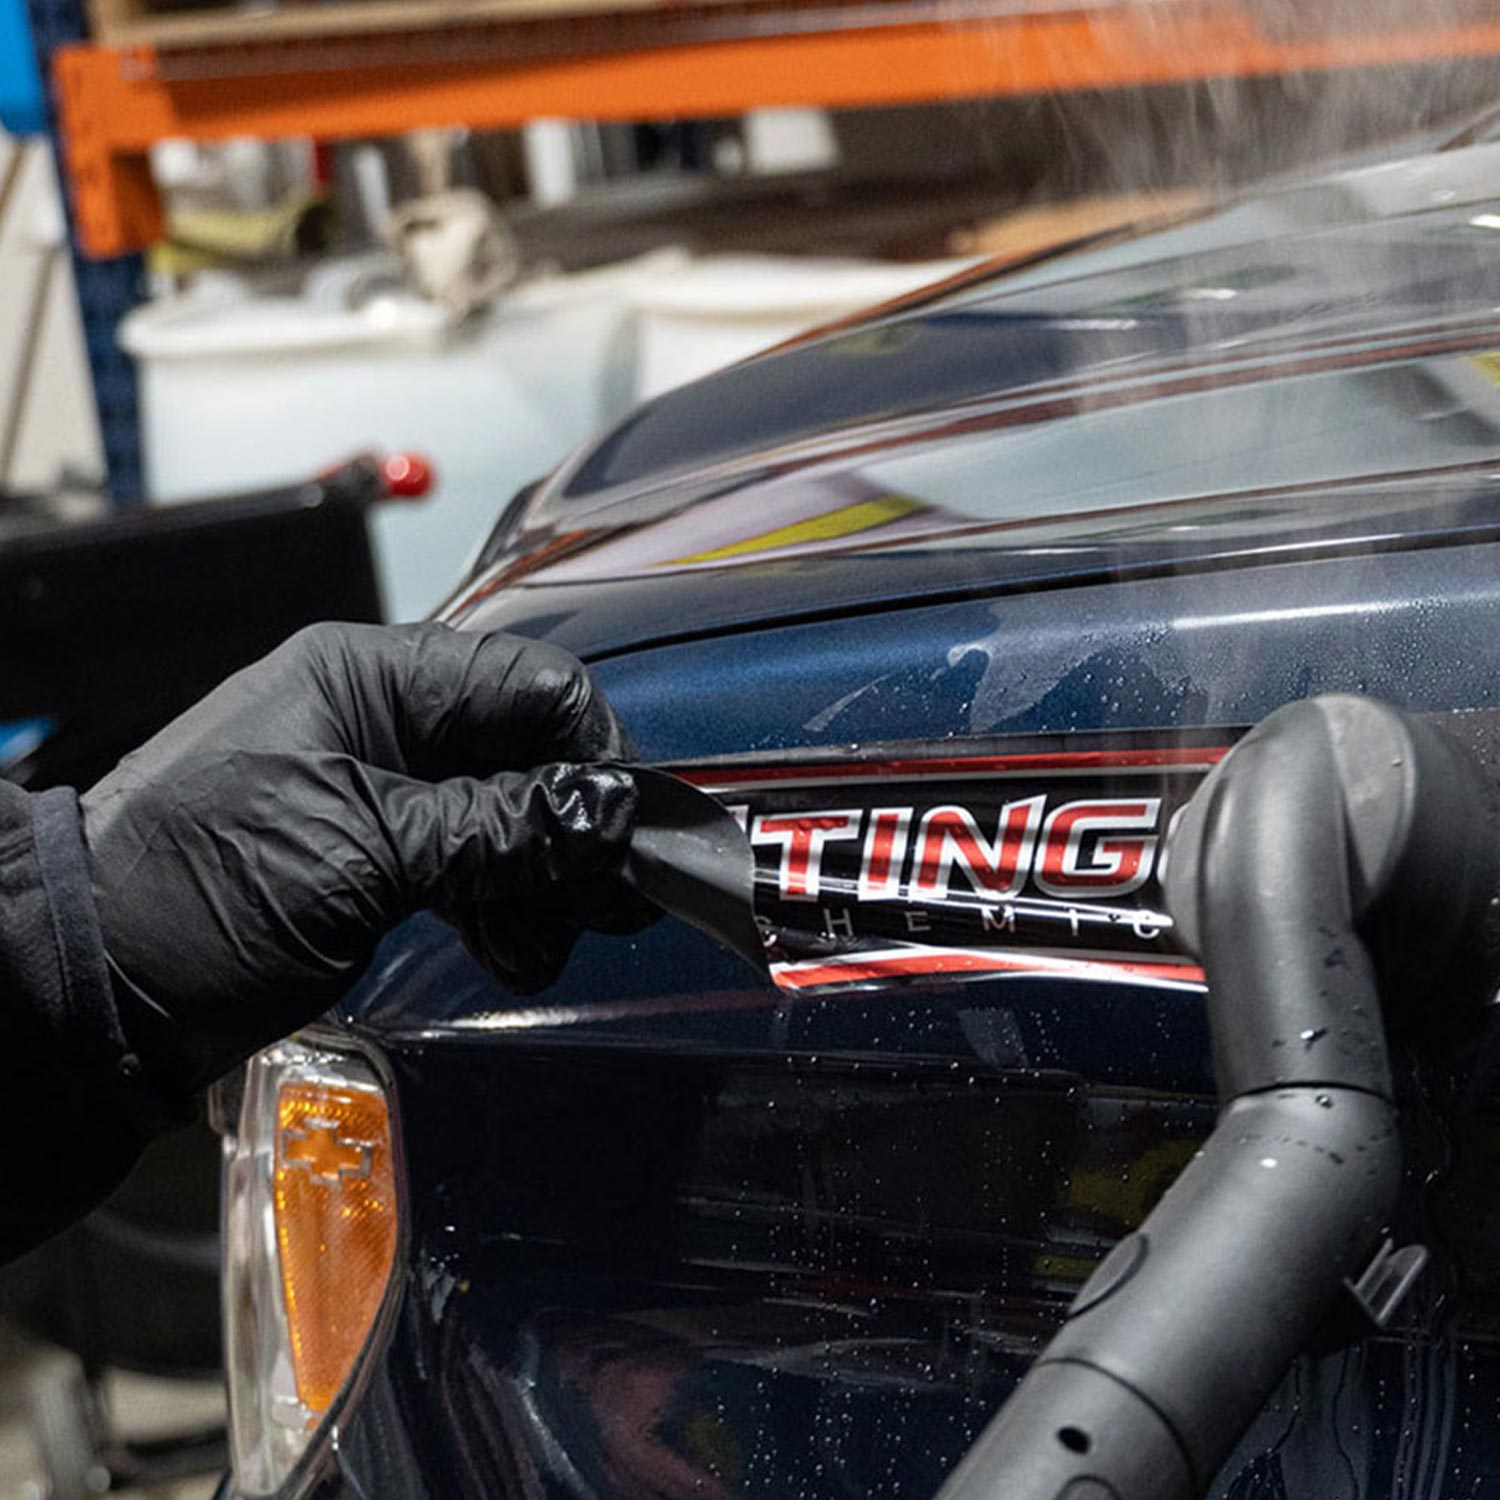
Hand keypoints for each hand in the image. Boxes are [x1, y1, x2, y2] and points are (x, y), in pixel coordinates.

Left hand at [82, 622, 639, 1090]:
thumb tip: (602, 817)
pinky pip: (463, 861)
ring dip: (537, 880)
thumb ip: (495, 828)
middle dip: (567, 829)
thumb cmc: (188, 894)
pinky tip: (511, 951)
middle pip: (523, 753)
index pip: (528, 683)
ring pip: (501, 813)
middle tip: (600, 904)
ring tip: (542, 945)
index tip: (625, 827)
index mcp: (369, 678)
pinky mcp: (365, 854)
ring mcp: (371, 790)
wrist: (85, 990)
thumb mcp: (361, 851)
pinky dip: (497, 904)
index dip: (590, 752)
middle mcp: (377, 720)